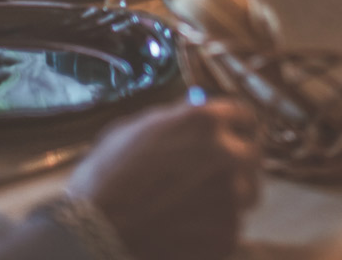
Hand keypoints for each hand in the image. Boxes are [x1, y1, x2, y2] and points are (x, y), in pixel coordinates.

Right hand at [66, 99, 261, 259]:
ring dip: (225, 200)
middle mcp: (227, 152)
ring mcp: (231, 196)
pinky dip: (211, 232)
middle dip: (237, 165)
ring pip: (243, 194)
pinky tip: (183, 233)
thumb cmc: (103, 178)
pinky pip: (228, 228)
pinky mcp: (227, 234)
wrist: (90, 233)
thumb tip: (196, 107)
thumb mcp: (136, 129)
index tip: (233, 139)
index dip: (237, 128)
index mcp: (206, 119)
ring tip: (189, 210)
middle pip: (251, 156)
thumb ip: (175, 118)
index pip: (245, 116)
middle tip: (212, 180)